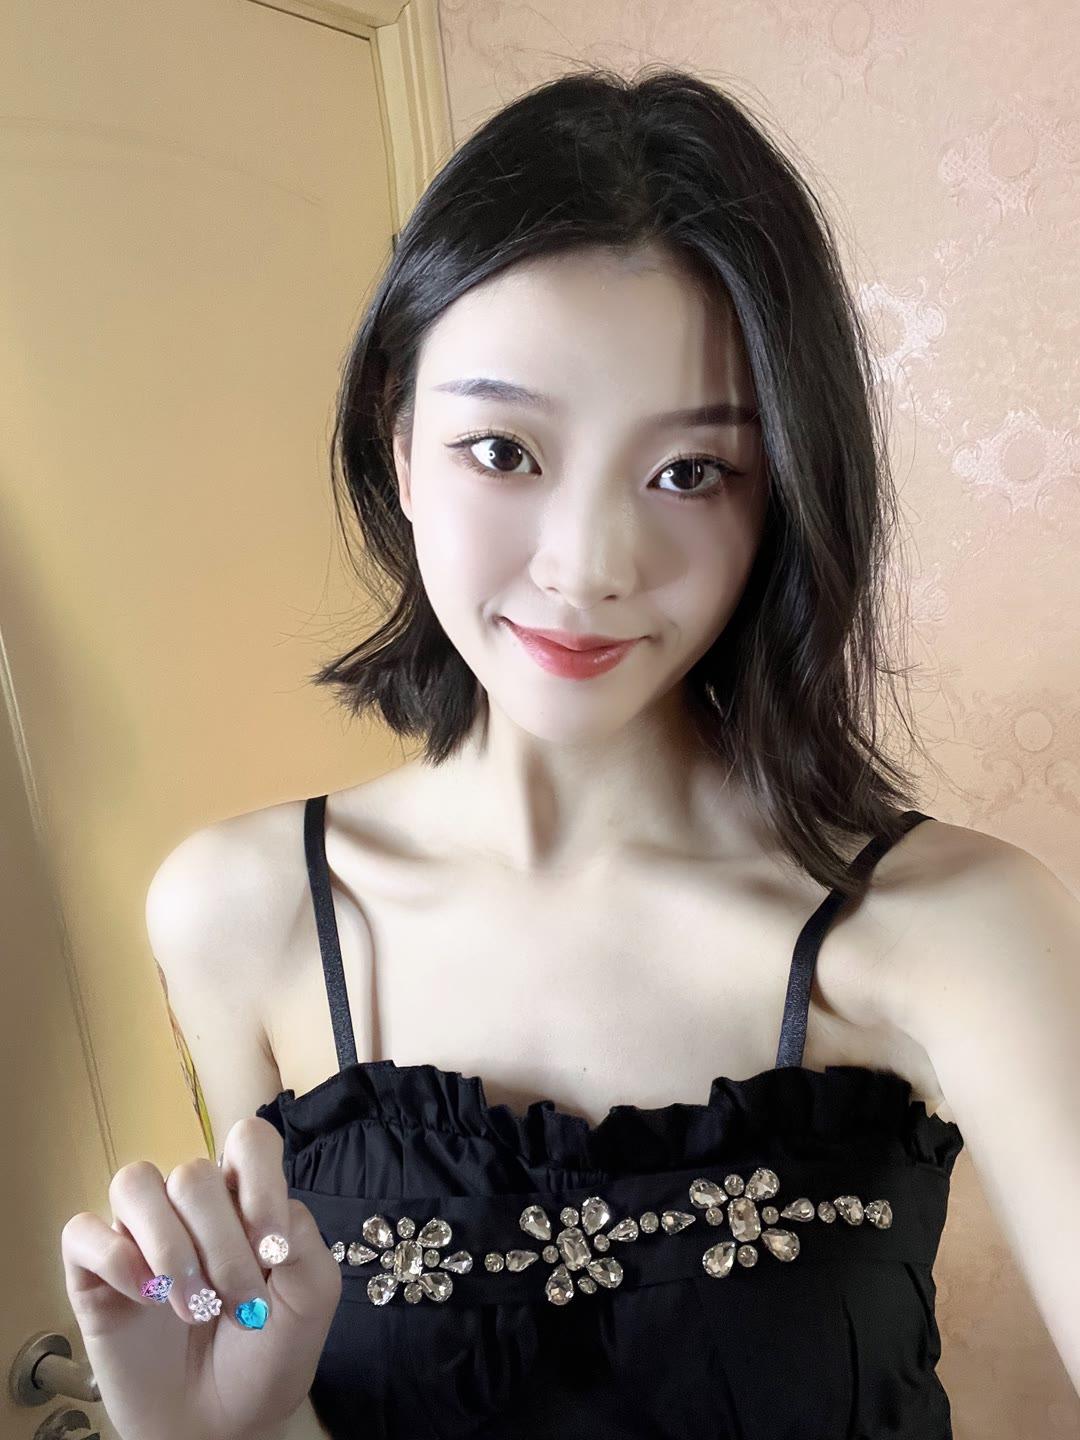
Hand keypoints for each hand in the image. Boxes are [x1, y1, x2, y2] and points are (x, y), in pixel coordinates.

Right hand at [61, 1117, 341, 1439]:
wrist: (220, 1427)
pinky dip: (116, 1259)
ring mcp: (138, 1235)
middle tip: (238, 1306)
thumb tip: (269, 1213)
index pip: (247, 1141)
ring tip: (192, 1307)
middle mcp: (189, 1206)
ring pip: (134, 1183)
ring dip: (170, 1248)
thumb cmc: (265, 1355)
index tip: (272, 1250)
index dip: (259, 1180)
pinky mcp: (92, 1273)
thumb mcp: (310, 1298)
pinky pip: (83, 1231)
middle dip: (222, 1246)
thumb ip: (303, 1241)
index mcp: (243, 1199)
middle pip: (193, 1174)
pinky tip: (146, 1299)